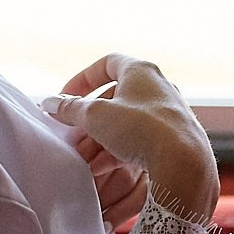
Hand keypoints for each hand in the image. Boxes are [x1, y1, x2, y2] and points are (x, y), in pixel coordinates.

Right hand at [42, 53, 218, 222]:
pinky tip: (100, 170)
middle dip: (89, 119)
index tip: (66, 97)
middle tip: (72, 136)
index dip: (83, 79)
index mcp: (141, 70)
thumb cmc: (140, 128)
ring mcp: (167, 114)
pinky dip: (117, 152)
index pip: (106, 63)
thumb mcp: (95, 115)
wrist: (184, 163)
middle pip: (114, 99)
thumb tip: (49, 103)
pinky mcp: (173, 140)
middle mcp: (158, 88)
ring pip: (125, 123)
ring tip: (82, 158)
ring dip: (100, 139)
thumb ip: (70, 108)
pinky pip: (139, 141)